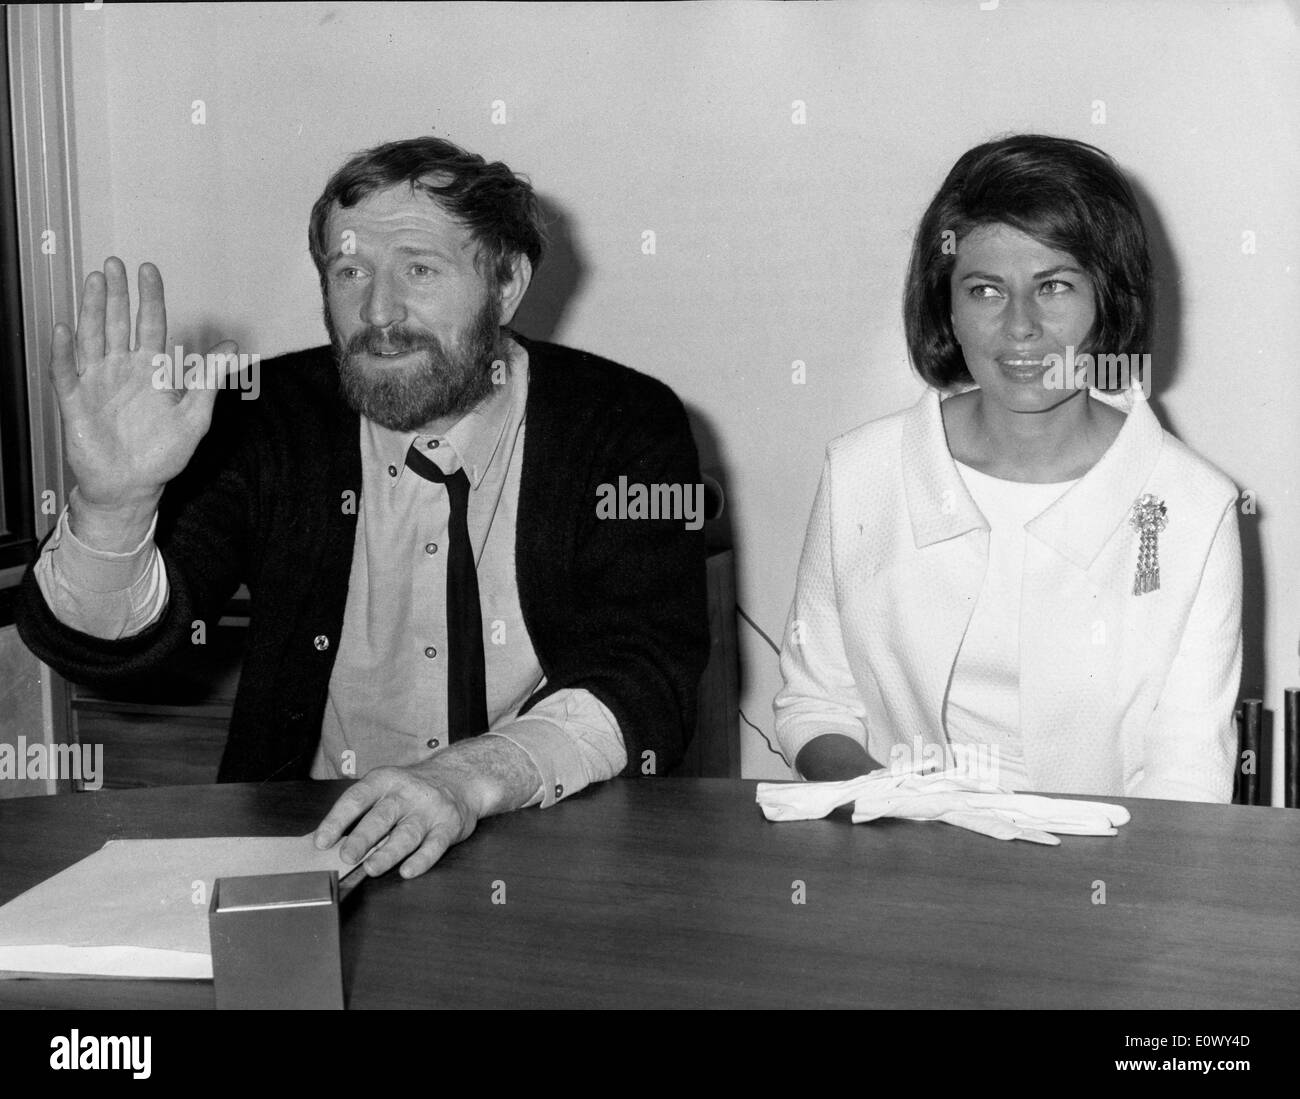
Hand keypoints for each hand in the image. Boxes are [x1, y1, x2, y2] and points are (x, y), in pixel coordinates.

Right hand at [50, 257, 238, 510]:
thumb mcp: (194, 417)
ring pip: (91, 338)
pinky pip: (66, 373)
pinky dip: (63, 352)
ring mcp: (96, 382)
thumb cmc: (162, 454)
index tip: (149, 270)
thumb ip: (208, 382)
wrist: (132, 487)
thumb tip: (231, 349)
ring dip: (91, 310)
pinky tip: (64, 330)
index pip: (150, 324)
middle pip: (117, 323)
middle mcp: (122, 369)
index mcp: (151, 370)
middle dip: (115, 294)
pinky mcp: (75, 402)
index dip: (149, 298)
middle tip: (114, 264)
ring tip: (93, 281)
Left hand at [313, 765, 481, 878]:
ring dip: (388, 852)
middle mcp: (407, 793)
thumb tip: (329, 843)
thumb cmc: (412, 788)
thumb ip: (363, 811)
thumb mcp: (386, 786)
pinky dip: (421, 860)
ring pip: (407, 833)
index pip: (357, 798)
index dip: (337, 819)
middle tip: (347, 856)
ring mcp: (429, 810)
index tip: (322, 841)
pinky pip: (435, 845)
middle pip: (382, 816)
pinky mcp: (448, 826)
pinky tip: (408, 871)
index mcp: (385, 780)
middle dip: (363, 837)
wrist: (460, 778)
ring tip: (372, 868)